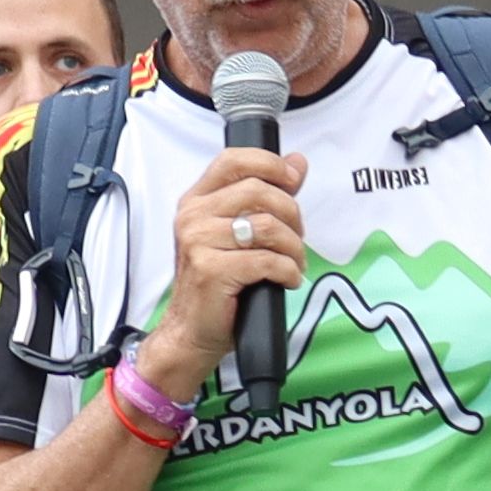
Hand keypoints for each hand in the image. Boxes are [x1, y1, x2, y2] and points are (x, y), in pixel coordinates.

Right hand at [138, 144, 308, 399]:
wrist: (192, 331)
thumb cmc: (218, 283)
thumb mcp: (238, 233)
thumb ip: (266, 196)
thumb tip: (298, 163)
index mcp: (196, 200)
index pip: (233, 160)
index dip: (269, 164)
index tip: (292, 181)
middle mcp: (193, 216)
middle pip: (258, 191)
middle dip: (291, 214)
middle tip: (297, 238)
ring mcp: (199, 242)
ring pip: (267, 227)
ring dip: (293, 248)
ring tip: (295, 263)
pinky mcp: (212, 270)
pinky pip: (267, 261)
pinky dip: (288, 271)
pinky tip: (288, 280)